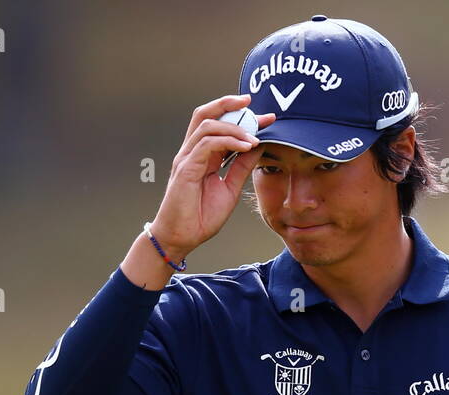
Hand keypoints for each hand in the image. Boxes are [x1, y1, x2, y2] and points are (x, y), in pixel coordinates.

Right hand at [149, 93, 274, 259]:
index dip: (242, 117)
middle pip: (205, 114)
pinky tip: (245, 147)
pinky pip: (207, 144)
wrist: (181, 238)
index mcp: (203, 155)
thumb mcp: (230, 188)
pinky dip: (228, 141)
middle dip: (228, 103)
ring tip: (254, 137)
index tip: (268, 118)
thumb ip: (242, 166)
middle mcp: (193, 152)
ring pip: (207, 125)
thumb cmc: (200, 217)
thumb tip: (259, 146)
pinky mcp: (185, 168)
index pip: (220, 124)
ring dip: (234, 127)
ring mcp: (187, 158)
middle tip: (251, 102)